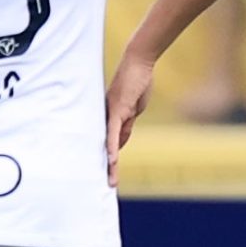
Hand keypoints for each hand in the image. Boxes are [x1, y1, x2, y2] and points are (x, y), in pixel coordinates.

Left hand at [106, 52, 155, 186]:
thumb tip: (124, 131)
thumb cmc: (137, 80)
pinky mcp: (116, 110)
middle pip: (108, 146)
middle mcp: (107, 117)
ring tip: (111, 180)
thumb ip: (129, 119)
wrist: (138, 62)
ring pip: (109, 143)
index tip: (111, 172)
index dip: (112, 158)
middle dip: (108, 167)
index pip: (112, 142)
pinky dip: (112, 147)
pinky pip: (113, 132)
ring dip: (110, 163)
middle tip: (109, 184)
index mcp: (112, 117)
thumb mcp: (136, 105)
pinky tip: (112, 160)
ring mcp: (110, 114)